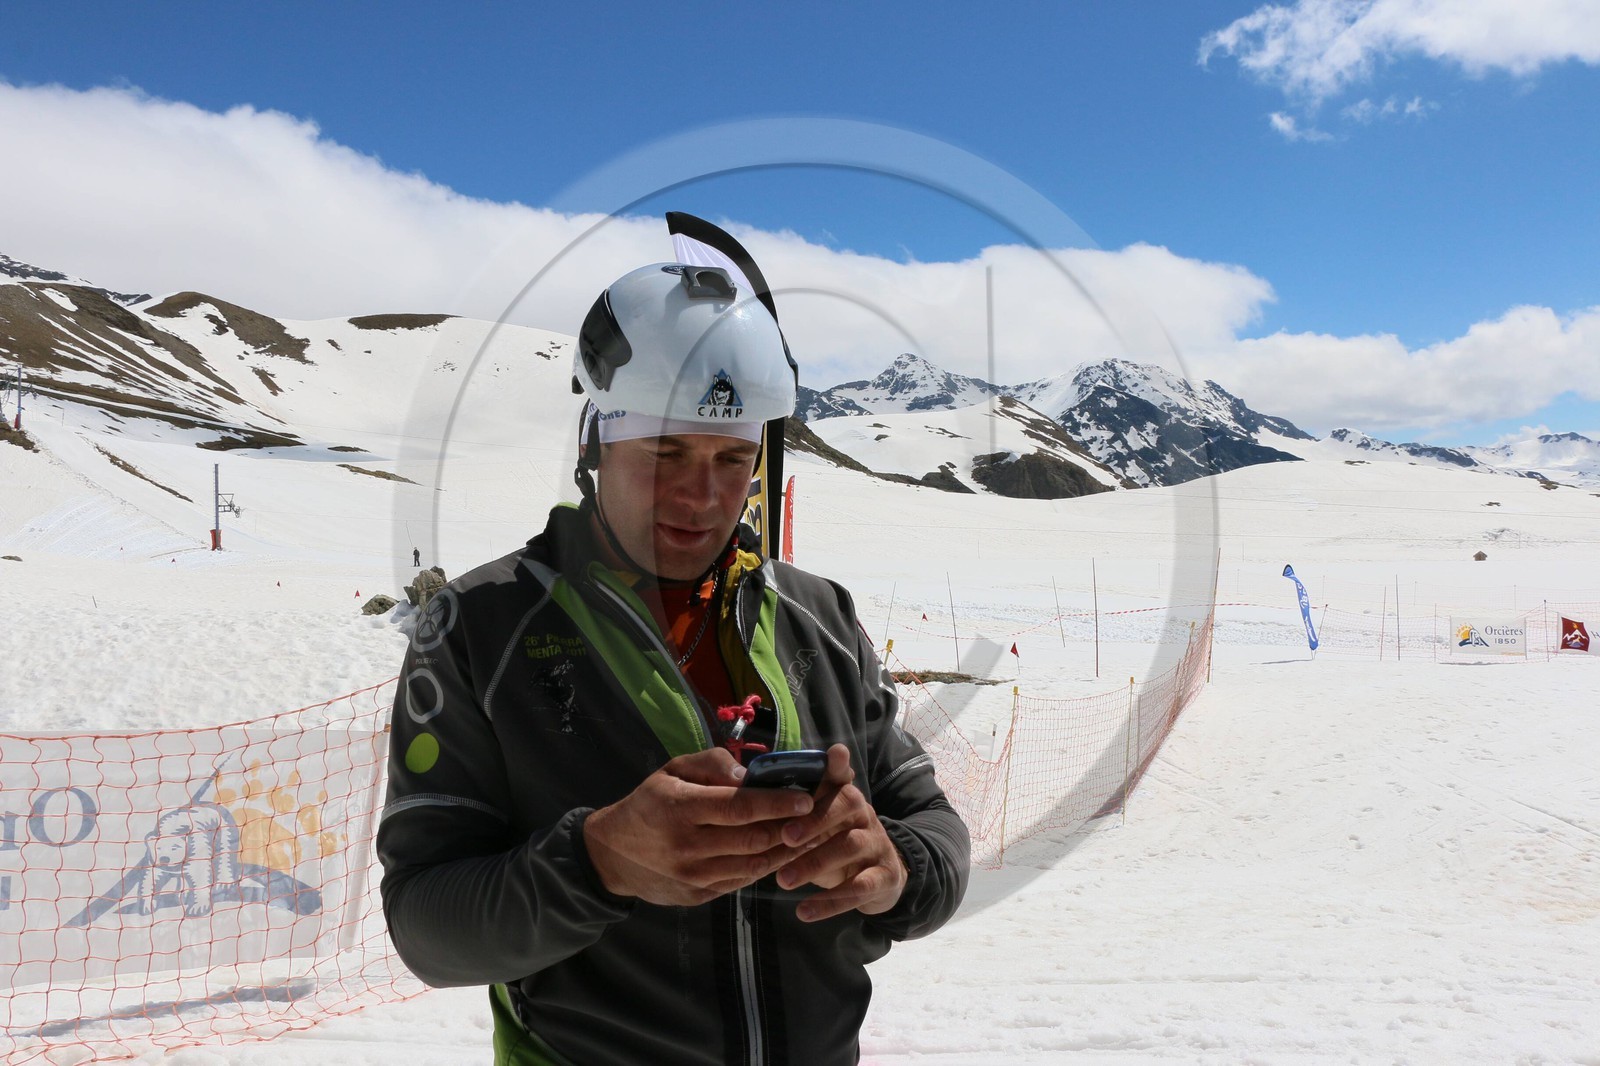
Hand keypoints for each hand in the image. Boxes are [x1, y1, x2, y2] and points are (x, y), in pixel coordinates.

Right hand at [584, 747, 813, 906]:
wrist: (613, 855)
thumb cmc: (649, 804)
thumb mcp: (672, 770)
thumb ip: (711, 764)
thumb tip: (750, 775)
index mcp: (681, 809)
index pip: (740, 808)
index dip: (778, 803)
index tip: (807, 797)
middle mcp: (688, 847)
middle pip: (753, 839)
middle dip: (791, 828)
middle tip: (818, 815)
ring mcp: (694, 877)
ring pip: (754, 866)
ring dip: (786, 851)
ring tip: (810, 834)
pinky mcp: (699, 896)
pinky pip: (742, 881)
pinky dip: (766, 867)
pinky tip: (782, 853)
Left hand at [772, 744, 907, 921]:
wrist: (881, 879)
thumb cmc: (835, 844)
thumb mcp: (819, 824)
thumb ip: (793, 808)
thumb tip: (747, 792)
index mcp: (845, 797)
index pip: (841, 776)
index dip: (837, 766)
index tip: (833, 754)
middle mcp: (864, 816)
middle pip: (847, 805)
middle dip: (815, 820)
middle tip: (786, 836)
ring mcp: (876, 845)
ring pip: (851, 846)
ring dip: (815, 863)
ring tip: (783, 880)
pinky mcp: (884, 877)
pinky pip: (860, 887)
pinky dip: (830, 902)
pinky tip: (803, 911)